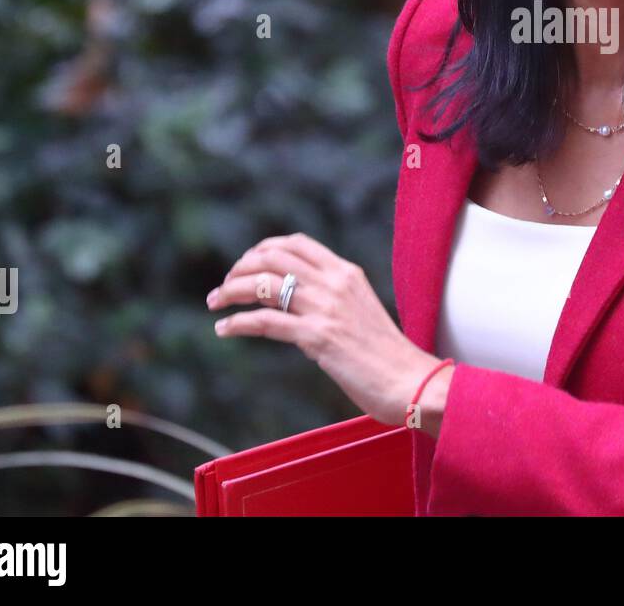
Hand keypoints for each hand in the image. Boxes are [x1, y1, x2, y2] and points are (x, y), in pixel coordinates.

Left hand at [206, 232, 441, 427]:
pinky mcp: (317, 337)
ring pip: (263, 284)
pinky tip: (224, 329)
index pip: (297, 243)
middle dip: (240, 268)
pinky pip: (265, 322)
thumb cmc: (386, 354)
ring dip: (230, 291)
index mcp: (347, 272)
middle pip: (273, 257)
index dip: (264, 248)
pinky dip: (237, 323)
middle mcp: (334, 283)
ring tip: (215, 304)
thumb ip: (334, 298)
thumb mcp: (361, 310)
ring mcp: (326, 308)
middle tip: (224, 286)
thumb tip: (299, 303)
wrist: (408, 380)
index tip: (247, 264)